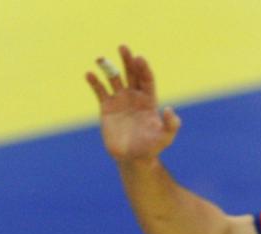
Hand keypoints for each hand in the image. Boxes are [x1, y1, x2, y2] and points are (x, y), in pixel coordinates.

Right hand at [86, 44, 181, 164]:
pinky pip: (100, 91)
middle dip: (127, 60)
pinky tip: (89, 74)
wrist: (133, 159)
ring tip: (100, 58)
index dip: (143, 68)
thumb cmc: (151, 148)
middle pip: (131, 73)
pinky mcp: (106, 108)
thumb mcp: (165, 138)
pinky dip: (94, 82)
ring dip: (107, 67)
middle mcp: (134, 96)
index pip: (146, 79)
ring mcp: (120, 100)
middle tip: (123, 47)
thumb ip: (171, 124)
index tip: (139, 59)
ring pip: (113, 79)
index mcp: (148, 100)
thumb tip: (169, 109)